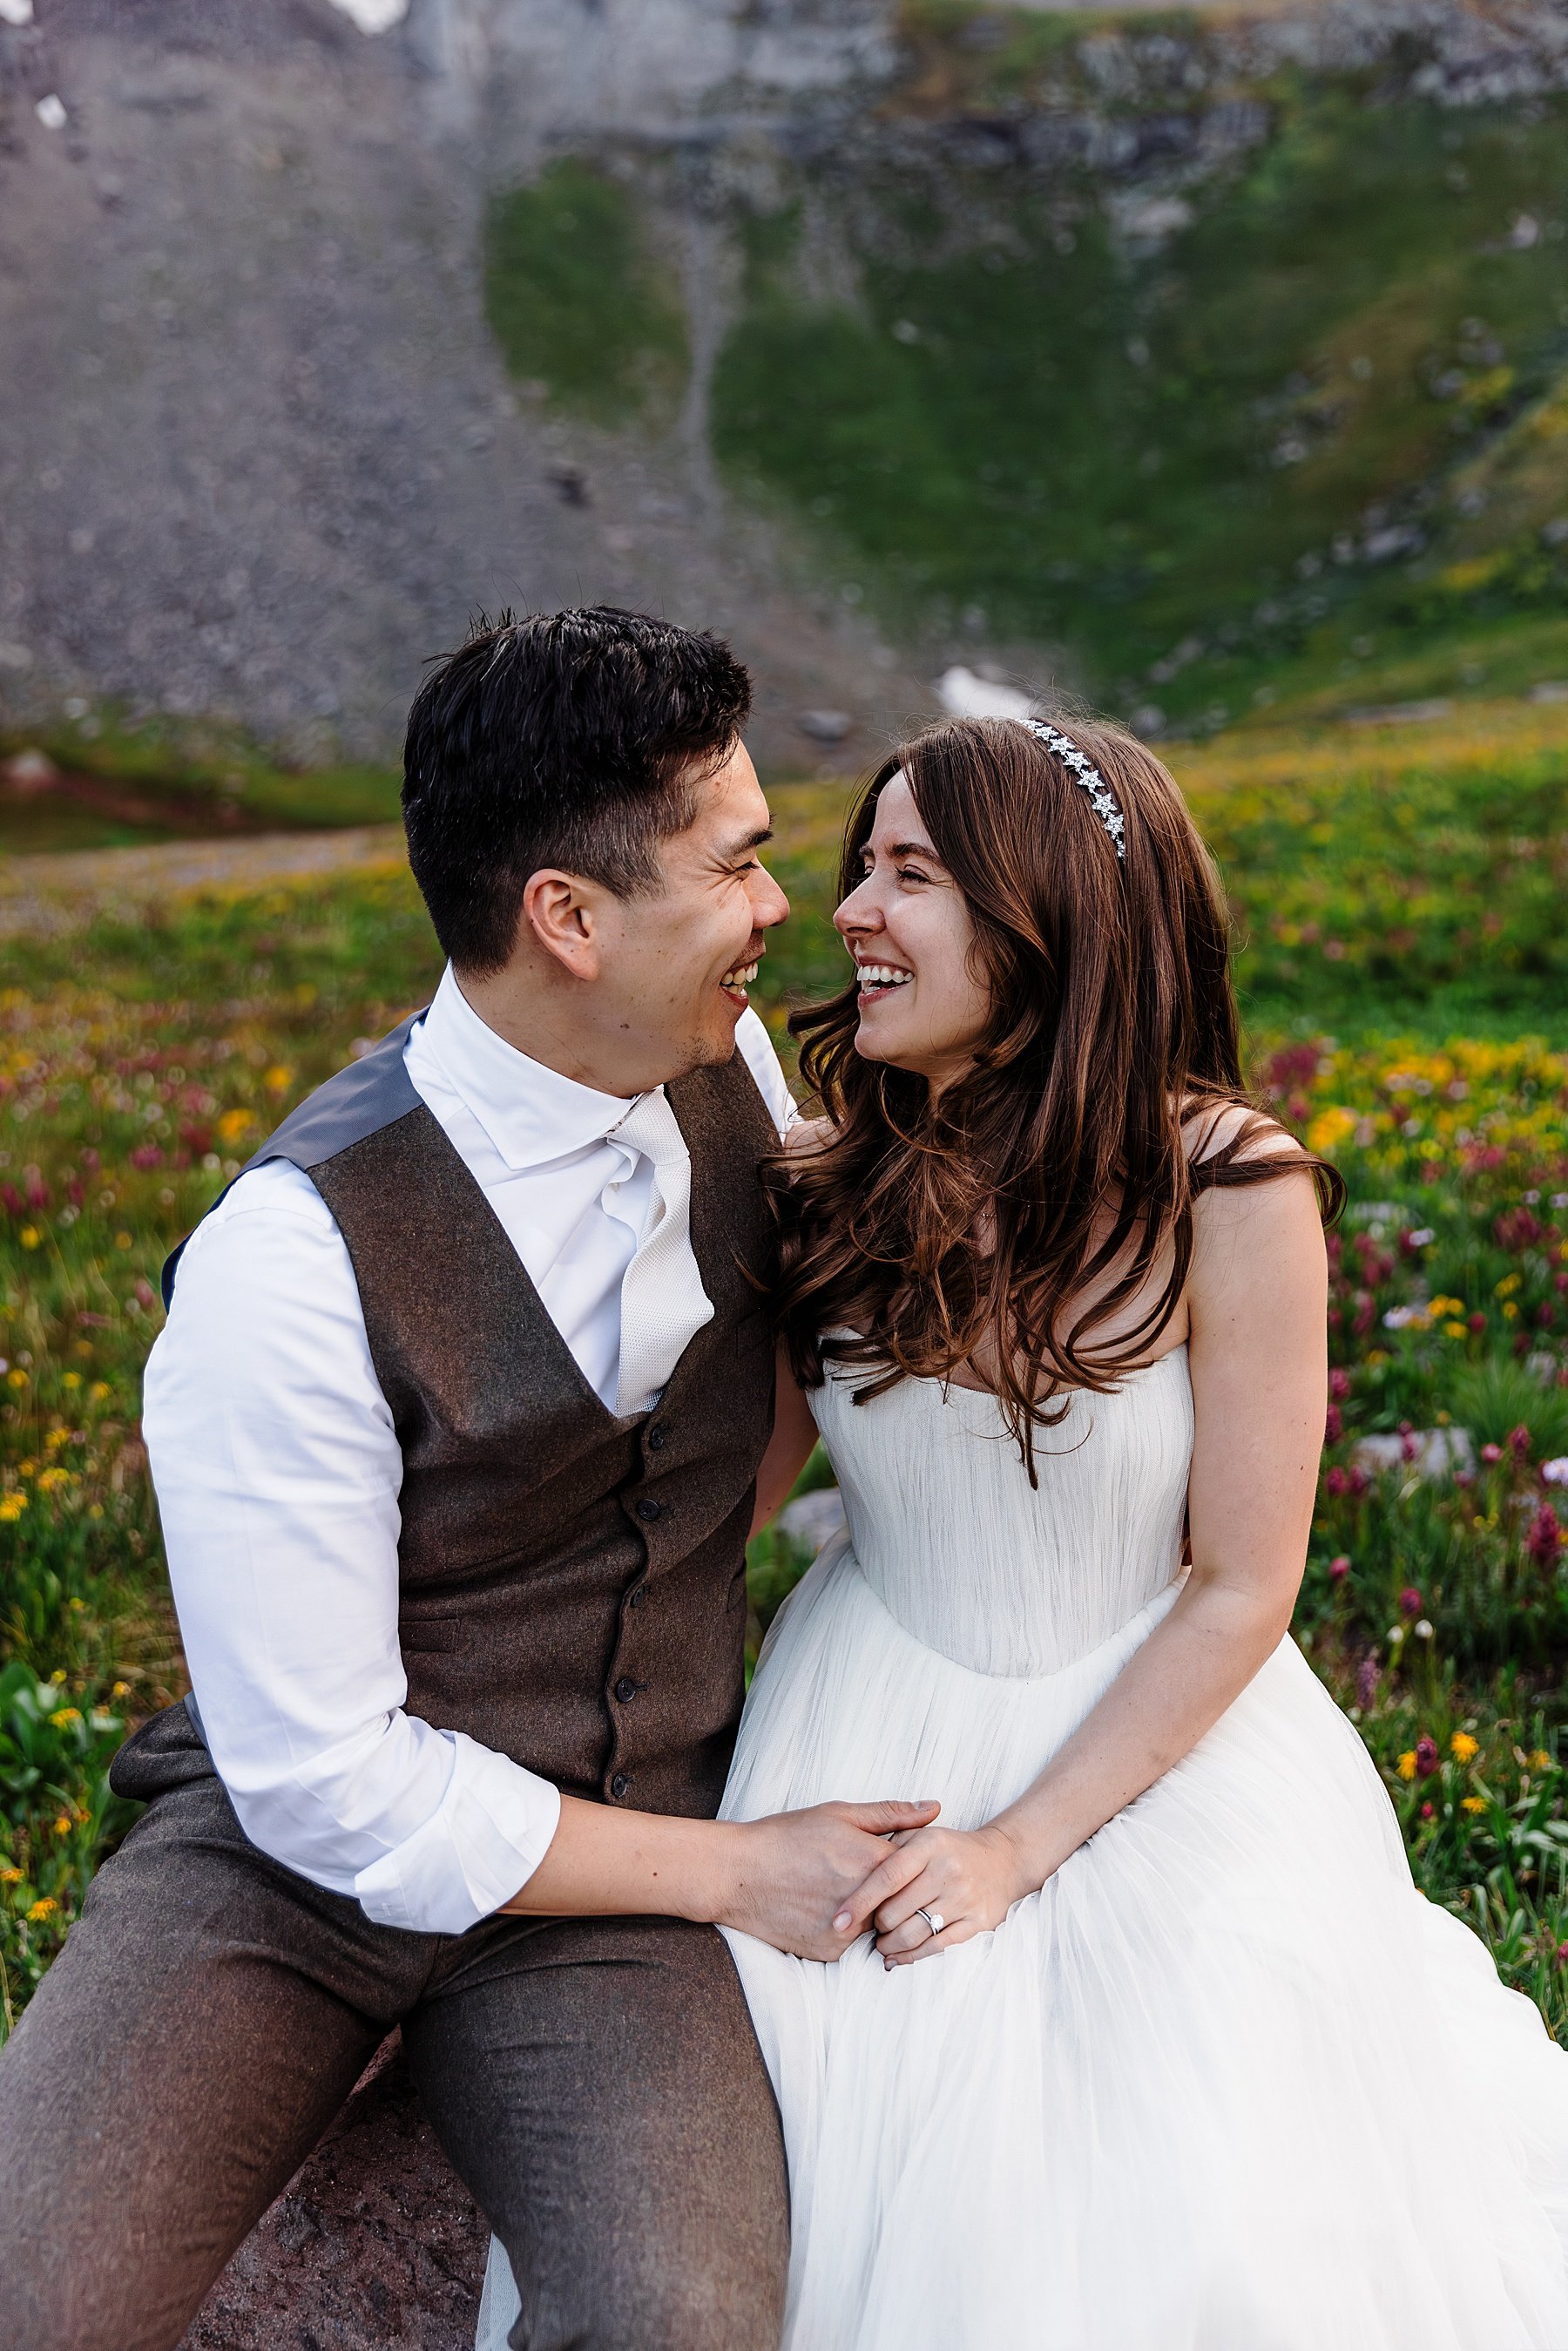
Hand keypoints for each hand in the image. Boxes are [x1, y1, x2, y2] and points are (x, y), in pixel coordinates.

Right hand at [717, 1800, 940, 1960]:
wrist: (737, 1874)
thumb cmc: (787, 1837)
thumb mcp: (838, 1814)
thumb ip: (891, 1813)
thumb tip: (935, 1809)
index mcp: (875, 1863)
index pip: (917, 1867)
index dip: (905, 1859)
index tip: (884, 1854)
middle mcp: (869, 1903)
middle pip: (901, 1900)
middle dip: (892, 1890)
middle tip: (857, 1874)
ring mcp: (851, 1932)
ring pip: (878, 1924)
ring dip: (870, 1912)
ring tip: (836, 1889)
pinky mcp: (832, 1952)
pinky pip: (853, 1943)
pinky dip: (846, 1929)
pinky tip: (820, 1907)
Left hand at [843, 1822, 1031, 1966]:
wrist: (1003, 1860)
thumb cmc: (949, 1849)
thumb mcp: (921, 1834)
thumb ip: (888, 1844)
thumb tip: (854, 1872)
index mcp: (930, 1845)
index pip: (886, 1877)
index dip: (859, 1901)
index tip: (838, 1920)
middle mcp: (948, 1870)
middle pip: (896, 1911)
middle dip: (876, 1926)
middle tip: (870, 1928)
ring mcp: (964, 1898)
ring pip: (914, 1933)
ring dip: (890, 1945)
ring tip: (882, 1944)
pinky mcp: (978, 1922)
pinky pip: (938, 1947)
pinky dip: (912, 1957)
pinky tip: (897, 1958)